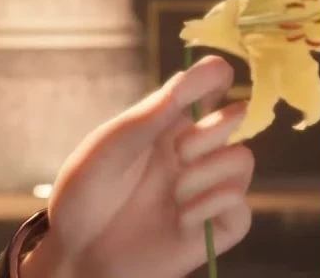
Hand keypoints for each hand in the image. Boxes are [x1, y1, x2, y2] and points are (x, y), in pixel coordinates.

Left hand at [26, 56, 254, 277]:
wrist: (76, 250)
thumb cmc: (85, 192)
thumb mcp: (113, 145)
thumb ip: (155, 112)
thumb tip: (200, 69)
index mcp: (162, 126)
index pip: (205, 89)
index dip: (216, 77)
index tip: (218, 74)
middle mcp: (188, 153)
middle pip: (233, 120)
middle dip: (213, 129)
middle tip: (180, 151)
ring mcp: (202, 189)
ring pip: (242, 160)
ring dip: (209, 171)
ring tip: (174, 191)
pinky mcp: (213, 228)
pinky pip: (240, 207)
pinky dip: (213, 206)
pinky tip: (181, 215)